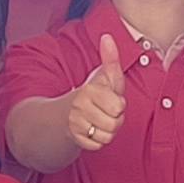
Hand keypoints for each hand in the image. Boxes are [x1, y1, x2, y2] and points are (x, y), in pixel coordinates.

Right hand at [64, 35, 132, 152]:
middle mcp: (80, 107)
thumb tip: (108, 36)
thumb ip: (109, 58)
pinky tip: (92, 130)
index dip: (119, 104)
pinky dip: (98, 141)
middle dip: (115, 120)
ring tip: (100, 121)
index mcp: (90, 90)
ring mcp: (76, 124)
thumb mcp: (102, 75)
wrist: (64, 113)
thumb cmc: (91, 93)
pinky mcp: (75, 139)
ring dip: (108, 131)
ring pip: (107, 136)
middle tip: (106, 112)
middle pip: (115, 124)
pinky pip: (98, 146)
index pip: (119, 107)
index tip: (110, 100)